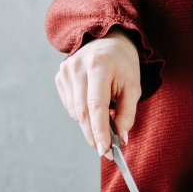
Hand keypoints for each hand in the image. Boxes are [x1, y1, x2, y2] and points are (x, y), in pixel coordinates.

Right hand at [55, 28, 140, 157]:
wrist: (109, 40)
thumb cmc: (124, 65)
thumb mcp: (133, 87)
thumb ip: (127, 114)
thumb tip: (121, 139)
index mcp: (99, 66)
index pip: (96, 105)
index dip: (100, 131)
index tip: (105, 150)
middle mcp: (77, 67)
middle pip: (83, 112)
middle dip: (94, 135)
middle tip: (106, 151)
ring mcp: (65, 71)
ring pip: (75, 112)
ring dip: (89, 126)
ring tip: (104, 130)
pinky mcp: (60, 76)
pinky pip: (70, 106)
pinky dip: (82, 115)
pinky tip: (93, 110)